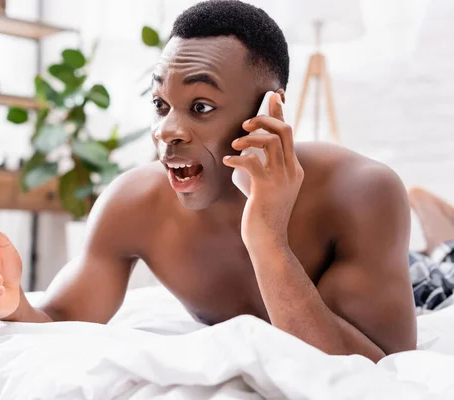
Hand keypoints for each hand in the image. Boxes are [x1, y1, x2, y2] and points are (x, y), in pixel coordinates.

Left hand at [223, 93, 303, 248]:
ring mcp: (281, 179)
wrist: (269, 243)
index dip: (279, 112)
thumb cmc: (263, 217)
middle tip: (245, 122)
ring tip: (234, 145)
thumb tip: (249, 154)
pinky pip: (252, 162)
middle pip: (284, 130)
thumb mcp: (266, 189)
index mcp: (293, 169)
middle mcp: (291, 171)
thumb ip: (263, 170)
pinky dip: (237, 158)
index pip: (288, 133)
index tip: (272, 96)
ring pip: (270, 142)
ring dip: (249, 137)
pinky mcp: (266, 188)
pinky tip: (228, 163)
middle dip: (264, 119)